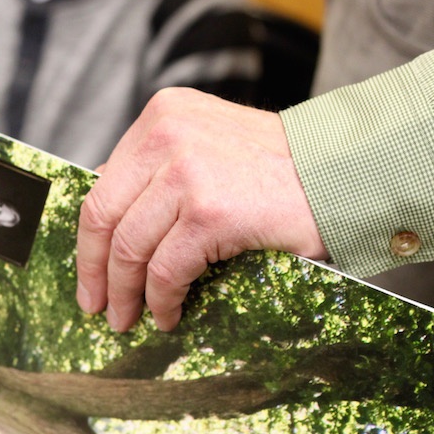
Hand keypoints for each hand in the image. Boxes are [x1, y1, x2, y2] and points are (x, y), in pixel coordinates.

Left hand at [76, 88, 326, 331]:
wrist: (345, 175)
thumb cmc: (282, 170)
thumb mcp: (208, 148)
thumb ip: (158, 171)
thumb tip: (107, 215)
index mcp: (163, 114)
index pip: (102, 185)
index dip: (89, 239)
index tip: (89, 273)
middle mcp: (167, 134)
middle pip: (104, 217)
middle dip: (95, 271)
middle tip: (98, 306)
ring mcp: (186, 172)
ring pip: (130, 249)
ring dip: (126, 294)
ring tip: (130, 319)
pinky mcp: (209, 212)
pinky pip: (165, 271)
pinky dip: (161, 301)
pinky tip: (169, 315)